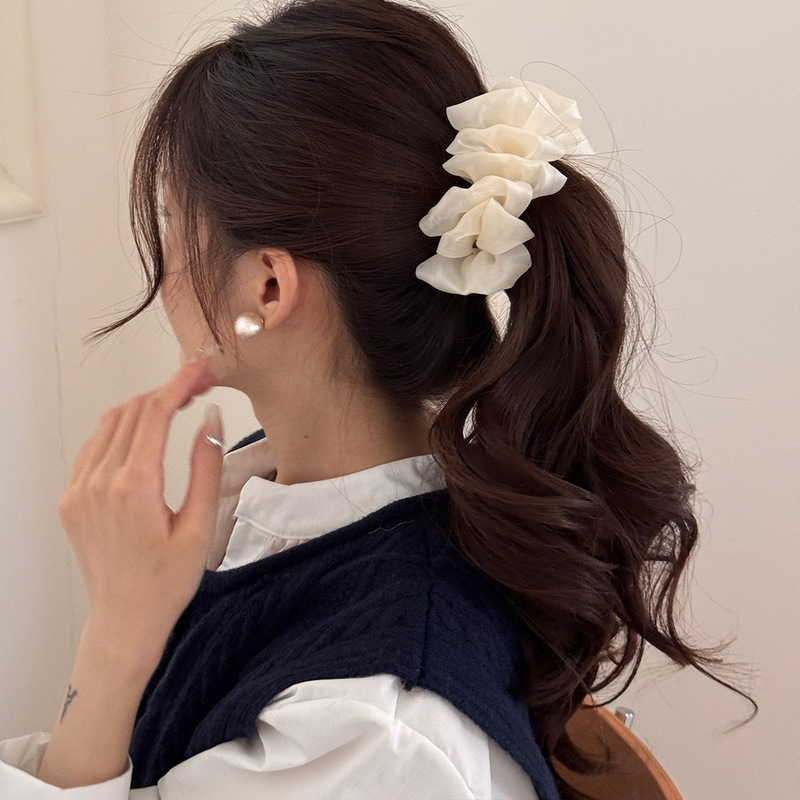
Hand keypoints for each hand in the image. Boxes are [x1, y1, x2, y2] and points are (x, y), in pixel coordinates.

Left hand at [58, 356, 223, 665]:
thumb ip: (206, 468)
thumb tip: (210, 419)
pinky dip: (120, 429)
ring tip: (177, 404)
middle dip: (167, 389)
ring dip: (144, 406)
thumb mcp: (201, 527)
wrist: (125, 619)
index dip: (182, 382)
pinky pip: (93, 446)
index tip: (202, 366)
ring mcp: (79, 489)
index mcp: (134, 487)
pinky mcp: (71, 498)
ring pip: (110, 423)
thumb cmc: (167, 581)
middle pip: (133, 411)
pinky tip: (144, 434)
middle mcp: (99, 482)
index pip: (156, 413)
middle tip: (199, 383)